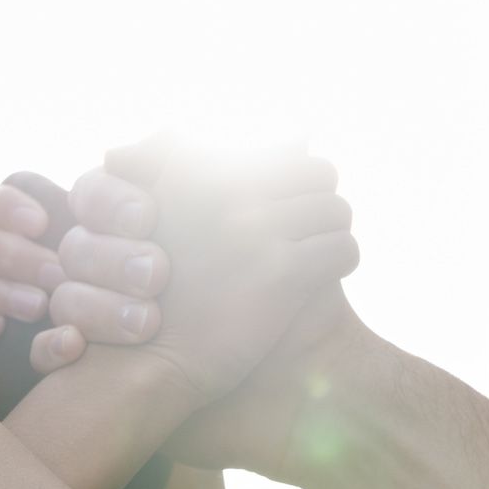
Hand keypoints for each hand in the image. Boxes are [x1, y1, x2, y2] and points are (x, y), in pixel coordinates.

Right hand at [0, 171, 167, 371]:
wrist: (136, 364)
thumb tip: (117, 158)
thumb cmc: (139, 291)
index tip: (42, 223)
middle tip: (58, 276)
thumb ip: (130, 194)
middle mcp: (8, 254)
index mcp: (43, 223)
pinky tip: (0, 331)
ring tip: (40, 306)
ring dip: (1, 289)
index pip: (5, 196)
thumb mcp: (140, 241)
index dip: (13, 205)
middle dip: (16, 255)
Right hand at [63, 140, 359, 424]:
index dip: (297, 177)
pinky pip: (344, 249)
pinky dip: (342, 260)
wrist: (145, 357)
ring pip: (337, 209)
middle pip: (319, 173)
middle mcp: (226, 186)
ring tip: (318, 253)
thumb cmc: (156, 284)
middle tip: (312, 228)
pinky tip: (320, 277)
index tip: (293, 201)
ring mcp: (254, 228)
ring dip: (333, 231)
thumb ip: (211, 166)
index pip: (286, 150)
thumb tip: (300, 131)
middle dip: (321, 200)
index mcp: (198, 165)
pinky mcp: (279, 272)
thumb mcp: (166, 209)